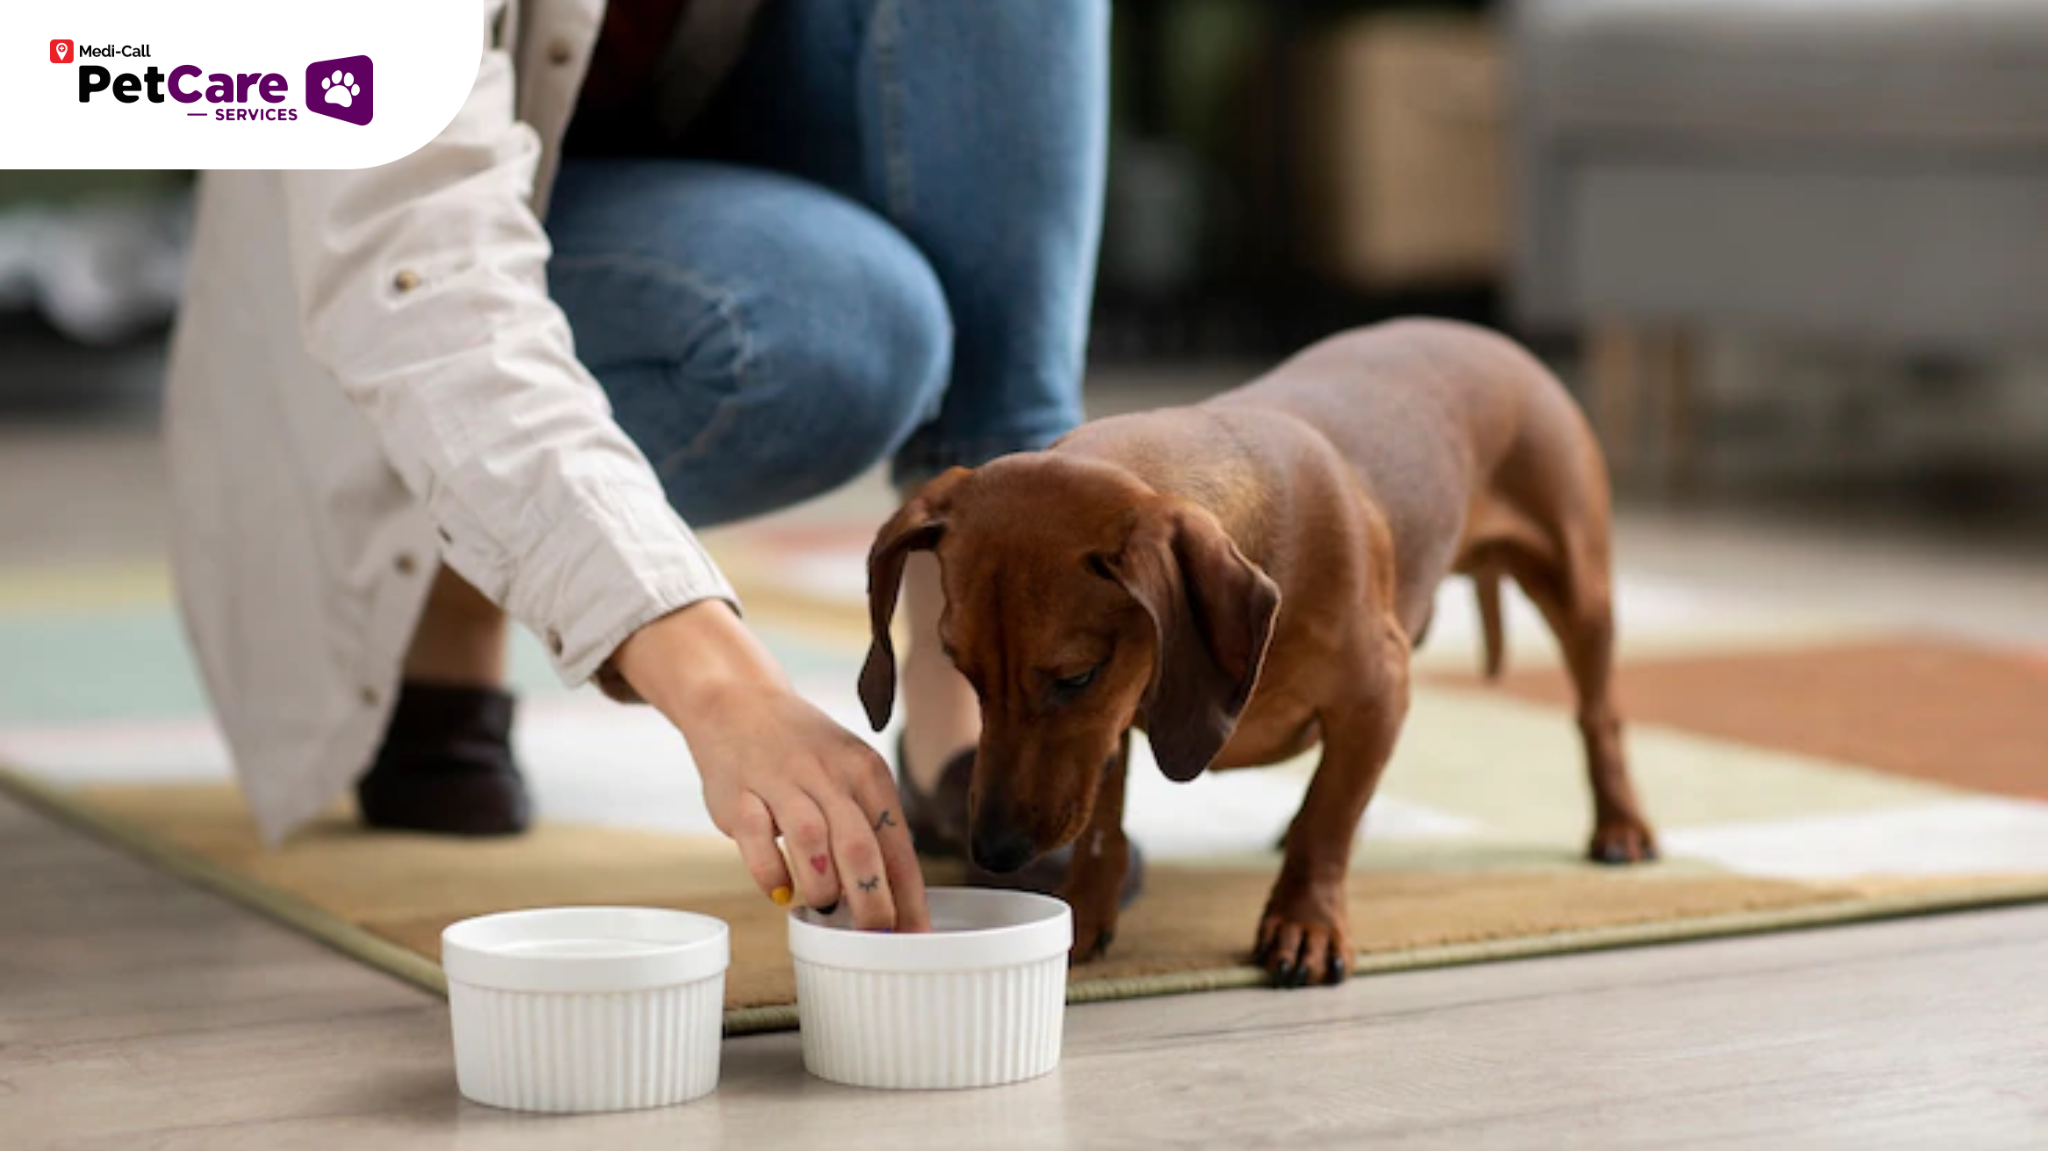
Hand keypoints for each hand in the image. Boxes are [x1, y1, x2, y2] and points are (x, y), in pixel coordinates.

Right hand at [611, 601, 929, 932]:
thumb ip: (870, 828)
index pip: (897, 843)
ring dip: (823, 887)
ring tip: (826, 906)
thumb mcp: (849, 775)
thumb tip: (896, 900)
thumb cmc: (805, 753)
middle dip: (872, 902)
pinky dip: (771, 874)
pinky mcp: (739, 794)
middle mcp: (828, 774)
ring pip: (812, 842)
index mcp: (866, 772)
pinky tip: (781, 893)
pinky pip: (757, 840)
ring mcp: (781, 781)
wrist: (738, 701)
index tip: (916, 936)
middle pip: (860, 848)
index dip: (908, 895)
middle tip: (874, 936)